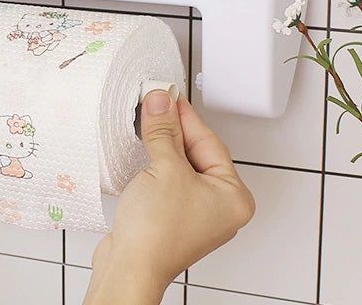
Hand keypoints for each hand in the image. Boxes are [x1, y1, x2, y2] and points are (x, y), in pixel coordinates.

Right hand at [85, 92, 254, 303]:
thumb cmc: (157, 233)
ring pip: (181, 165)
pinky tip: (144, 148)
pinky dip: (156, 162)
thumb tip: (161, 100)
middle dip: (174, 127)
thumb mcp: (164, 168)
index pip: (210, 142)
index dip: (186, 115)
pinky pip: (169, 179)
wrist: (129, 268)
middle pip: (196, 152)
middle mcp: (219, 207)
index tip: (168, 93)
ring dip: (163, 143)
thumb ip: (163, 129)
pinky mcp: (172, 217)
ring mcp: (195, 213)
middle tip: (155, 102)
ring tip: (148, 118)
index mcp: (233, 197)